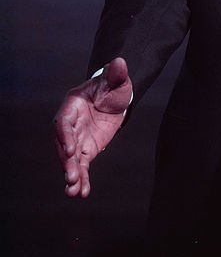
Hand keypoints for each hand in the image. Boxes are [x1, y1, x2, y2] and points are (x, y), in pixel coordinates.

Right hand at [53, 57, 132, 197]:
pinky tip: (82, 193)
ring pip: (71, 160)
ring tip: (73, 192)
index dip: (65, 135)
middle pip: (64, 145)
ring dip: (71, 175)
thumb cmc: (111, 86)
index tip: (71, 148)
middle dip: (67, 161)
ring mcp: (77, 139)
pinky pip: (82, 167)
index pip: (63, 122)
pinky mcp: (86, 150)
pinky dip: (82, 180)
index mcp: (72, 106)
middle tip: (71, 176)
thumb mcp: (116, 79)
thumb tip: (121, 62)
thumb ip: (116, 74)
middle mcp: (70, 125)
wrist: (113, 98)